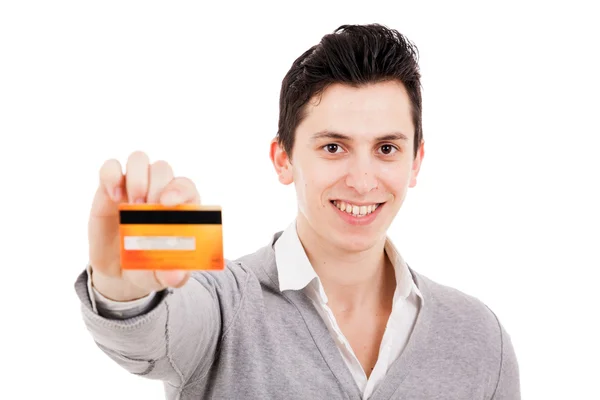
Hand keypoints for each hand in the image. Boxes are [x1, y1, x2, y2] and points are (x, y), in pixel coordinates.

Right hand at [88, 151, 200, 300]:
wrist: (118, 272)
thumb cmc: (148, 267)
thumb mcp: (161, 276)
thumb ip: (173, 275)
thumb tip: (177, 275)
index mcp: (180, 208)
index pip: (186, 186)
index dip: (178, 190)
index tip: (166, 204)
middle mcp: (159, 192)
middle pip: (162, 169)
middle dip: (154, 186)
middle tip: (144, 210)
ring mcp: (134, 187)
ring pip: (139, 159)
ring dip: (136, 177)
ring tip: (131, 205)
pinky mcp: (110, 188)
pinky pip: (110, 167)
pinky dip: (110, 175)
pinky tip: (113, 196)